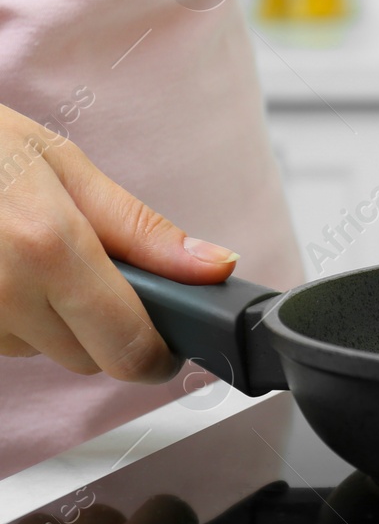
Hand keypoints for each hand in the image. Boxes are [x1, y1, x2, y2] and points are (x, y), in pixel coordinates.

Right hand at [0, 103, 239, 381]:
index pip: (127, 346)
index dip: (158, 355)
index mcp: (47, 247)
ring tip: (26, 254)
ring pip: (39, 351)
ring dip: (49, 320)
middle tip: (90, 272)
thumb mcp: (61, 165)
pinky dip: (9, 317)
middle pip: (87, 359)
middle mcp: (2, 293)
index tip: (170, 346)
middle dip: (105, 328)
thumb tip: (213, 267)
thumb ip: (141, 228)